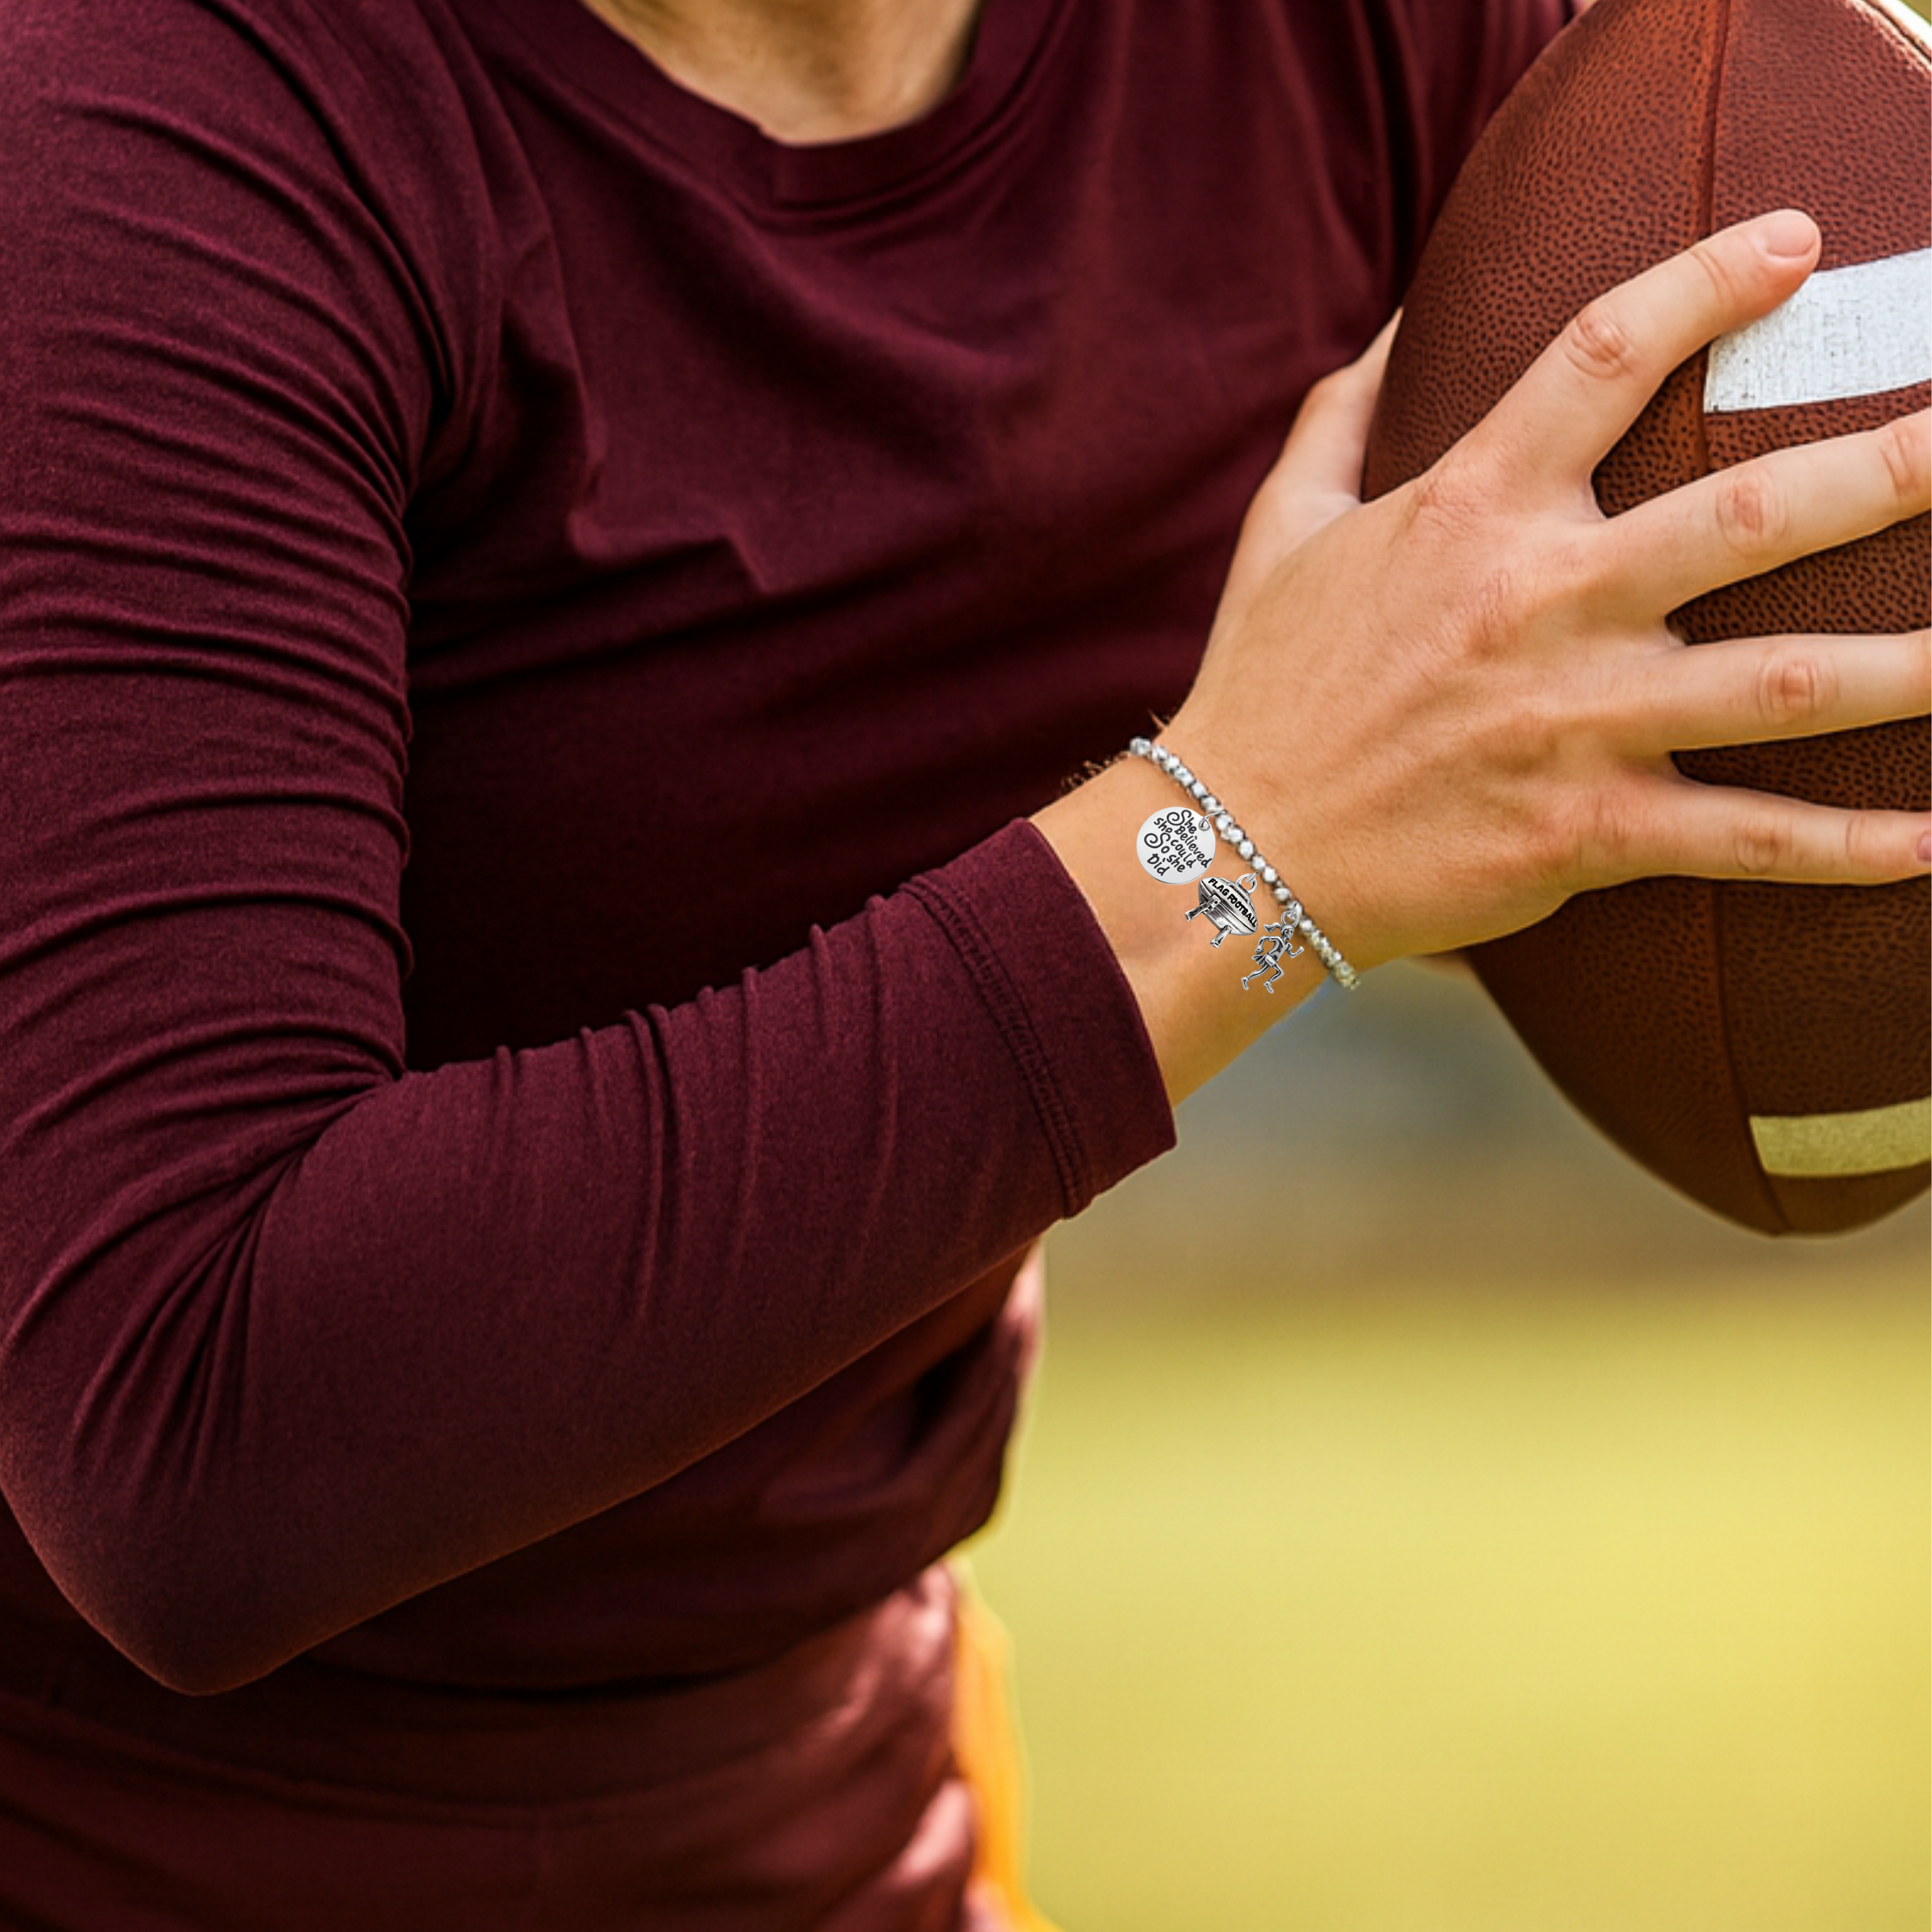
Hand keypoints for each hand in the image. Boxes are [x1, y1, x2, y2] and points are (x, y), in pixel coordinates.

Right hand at [1167, 208, 1931, 973]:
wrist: (1227, 850)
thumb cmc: (1262, 687)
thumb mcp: (1284, 530)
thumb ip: (1344, 416)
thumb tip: (1398, 319)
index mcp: (1471, 510)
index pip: (1606, 356)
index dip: (1708, 281)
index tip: (1793, 243)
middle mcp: (1544, 602)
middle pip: (1758, 516)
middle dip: (1894, 468)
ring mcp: (1576, 720)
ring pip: (1788, 682)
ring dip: (1915, 666)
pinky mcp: (1588, 830)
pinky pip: (1743, 840)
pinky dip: (1846, 849)